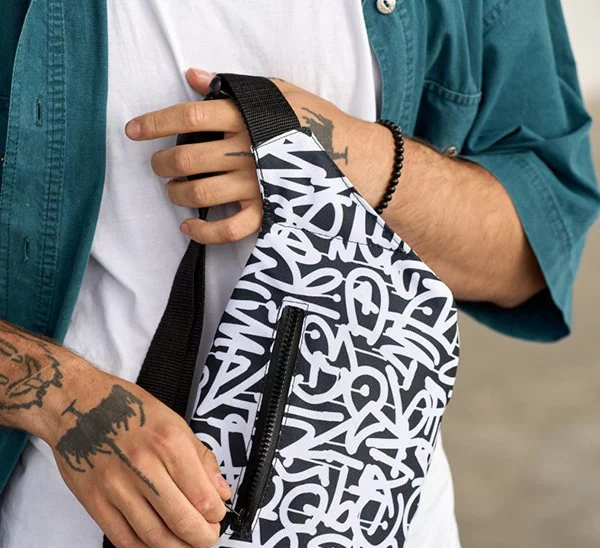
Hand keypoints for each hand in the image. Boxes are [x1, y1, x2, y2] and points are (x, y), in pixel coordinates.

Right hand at [47, 355, 231, 547]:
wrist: (76, 405)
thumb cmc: (127, 410)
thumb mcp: (175, 423)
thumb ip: (201, 460)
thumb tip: (221, 493)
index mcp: (168, 444)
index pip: (203, 497)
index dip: (216, 516)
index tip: (217, 517)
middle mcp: (143, 467)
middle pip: (182, 522)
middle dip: (203, 538)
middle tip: (208, 538)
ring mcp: (115, 487)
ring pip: (154, 537)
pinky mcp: (94, 502)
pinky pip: (124, 540)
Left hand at [125, 68, 392, 244]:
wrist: (356, 158)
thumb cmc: (315, 122)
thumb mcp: (277, 93)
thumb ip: (232, 88)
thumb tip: (191, 76)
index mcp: (245, 116)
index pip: (187, 117)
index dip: (154, 123)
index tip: (132, 130)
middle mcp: (245, 150)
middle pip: (186, 157)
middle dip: (162, 164)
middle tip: (159, 166)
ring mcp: (255, 184)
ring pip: (199, 192)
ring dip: (176, 194)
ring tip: (173, 192)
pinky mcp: (267, 213)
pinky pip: (227, 230)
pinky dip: (202, 232)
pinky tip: (188, 228)